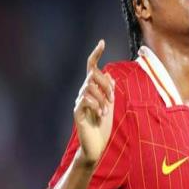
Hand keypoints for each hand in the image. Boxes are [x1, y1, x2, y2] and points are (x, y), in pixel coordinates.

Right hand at [73, 39, 114, 164]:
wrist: (96, 147)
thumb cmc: (102, 127)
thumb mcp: (110, 106)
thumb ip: (109, 91)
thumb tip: (109, 74)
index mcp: (92, 90)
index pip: (91, 68)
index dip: (96, 54)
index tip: (102, 42)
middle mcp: (83, 93)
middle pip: (92, 76)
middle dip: (105, 84)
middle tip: (112, 99)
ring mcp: (79, 102)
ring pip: (89, 87)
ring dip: (102, 97)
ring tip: (106, 110)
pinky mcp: (77, 112)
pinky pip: (85, 100)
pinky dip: (96, 105)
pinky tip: (101, 114)